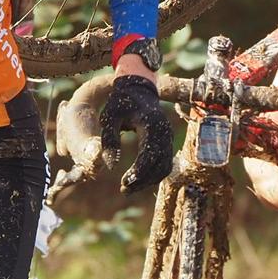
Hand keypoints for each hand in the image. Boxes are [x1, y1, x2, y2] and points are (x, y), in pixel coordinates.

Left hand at [99, 71, 172, 192]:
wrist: (138, 88)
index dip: (138, 173)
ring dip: (149, 180)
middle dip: (142, 181)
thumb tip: (110, 166)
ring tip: (129, 187)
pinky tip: (138, 179)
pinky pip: (165, 163)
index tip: (123, 183)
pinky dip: (153, 174)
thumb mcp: (109, 117)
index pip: (149, 155)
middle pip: (160, 165)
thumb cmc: (121, 102)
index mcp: (152, 125)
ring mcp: (168, 137)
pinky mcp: (167, 142)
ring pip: (165, 167)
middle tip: (124, 190)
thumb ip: (109, 139)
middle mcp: (165, 132)